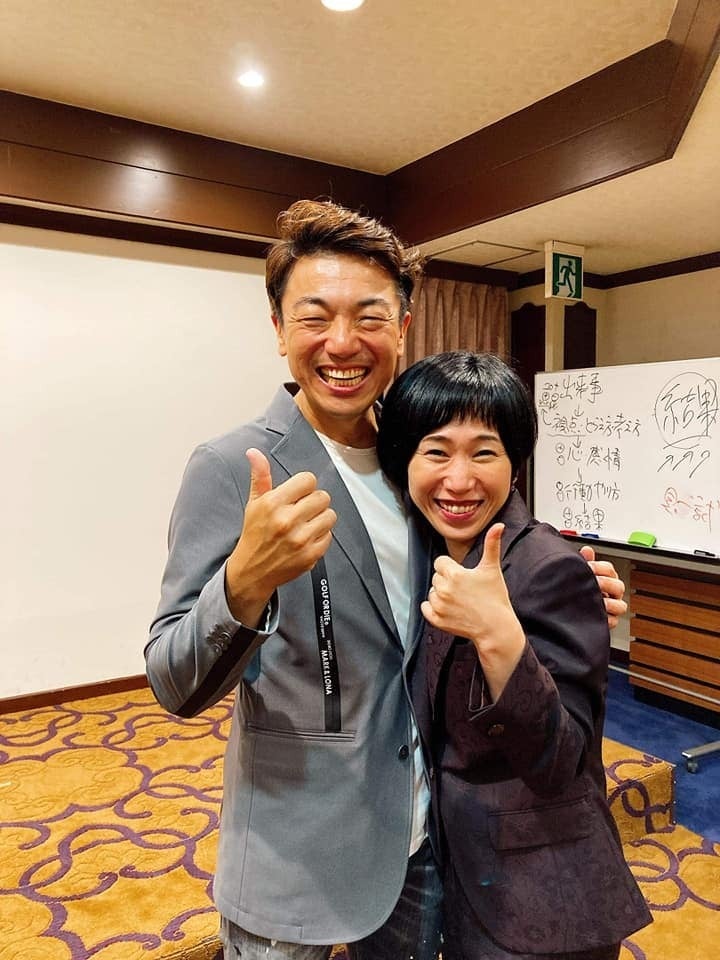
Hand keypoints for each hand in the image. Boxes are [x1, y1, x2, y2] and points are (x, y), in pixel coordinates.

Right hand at [225, 448, 335, 624]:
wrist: (252, 571)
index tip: (298, 494)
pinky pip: (329, 535)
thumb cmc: (254, 534)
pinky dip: (321, 536)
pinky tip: (307, 538)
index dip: (305, 486)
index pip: (308, 480)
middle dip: (314, 501)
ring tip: (307, 523)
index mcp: (273, 503)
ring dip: (320, 518)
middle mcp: (287, 520)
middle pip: (322, 496)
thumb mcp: (254, 504)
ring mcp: (300, 539)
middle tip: (303, 510)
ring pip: (330, 515)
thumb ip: (260, 477)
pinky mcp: (310, 555)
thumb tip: (254, 452)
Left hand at [421, 524, 524, 699]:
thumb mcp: (492, 569)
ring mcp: (439, 606)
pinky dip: (433, 608)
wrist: (496, 628)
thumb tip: (498, 526)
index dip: (451, 568)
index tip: (463, 575)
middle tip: (464, 589)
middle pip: (436, 577)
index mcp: (454, 574)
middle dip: (447, 581)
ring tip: (459, 600)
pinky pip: (425, 608)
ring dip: (441, 595)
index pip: (440, 563)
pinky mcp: (437, 620)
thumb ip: (492, 544)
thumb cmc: (495, 598)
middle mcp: (444, 589)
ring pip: (431, 592)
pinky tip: (449, 609)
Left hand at [578, 545, 626, 629]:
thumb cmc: (573, 589)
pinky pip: (613, 621)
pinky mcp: (606, 622)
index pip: (609, 570)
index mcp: (605, 579)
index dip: (600, 567)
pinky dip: (605, 618)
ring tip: (595, 599)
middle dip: (605, 583)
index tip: (589, 567)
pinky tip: (594, 613)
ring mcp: (611, 608)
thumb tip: (587, 550)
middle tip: (593, 582)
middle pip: (618, 586)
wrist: (562, 609)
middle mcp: (611, 593)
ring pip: (621, 606)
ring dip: (609, 602)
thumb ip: (584, 561)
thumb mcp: (577, 573)